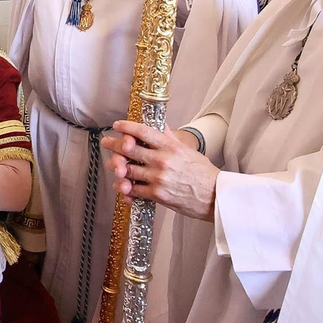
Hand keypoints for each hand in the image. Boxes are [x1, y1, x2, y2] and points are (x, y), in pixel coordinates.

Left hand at [99, 120, 217, 221]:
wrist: (216, 197)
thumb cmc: (204, 174)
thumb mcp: (188, 151)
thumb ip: (171, 139)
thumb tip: (160, 126)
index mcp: (171, 147)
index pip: (144, 132)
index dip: (127, 127)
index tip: (117, 125)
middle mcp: (162, 160)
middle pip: (130, 149)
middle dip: (114, 145)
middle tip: (106, 142)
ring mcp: (158, 178)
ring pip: (128, 170)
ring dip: (117, 168)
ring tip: (113, 165)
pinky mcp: (157, 195)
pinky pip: (134, 190)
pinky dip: (126, 189)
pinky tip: (122, 186)